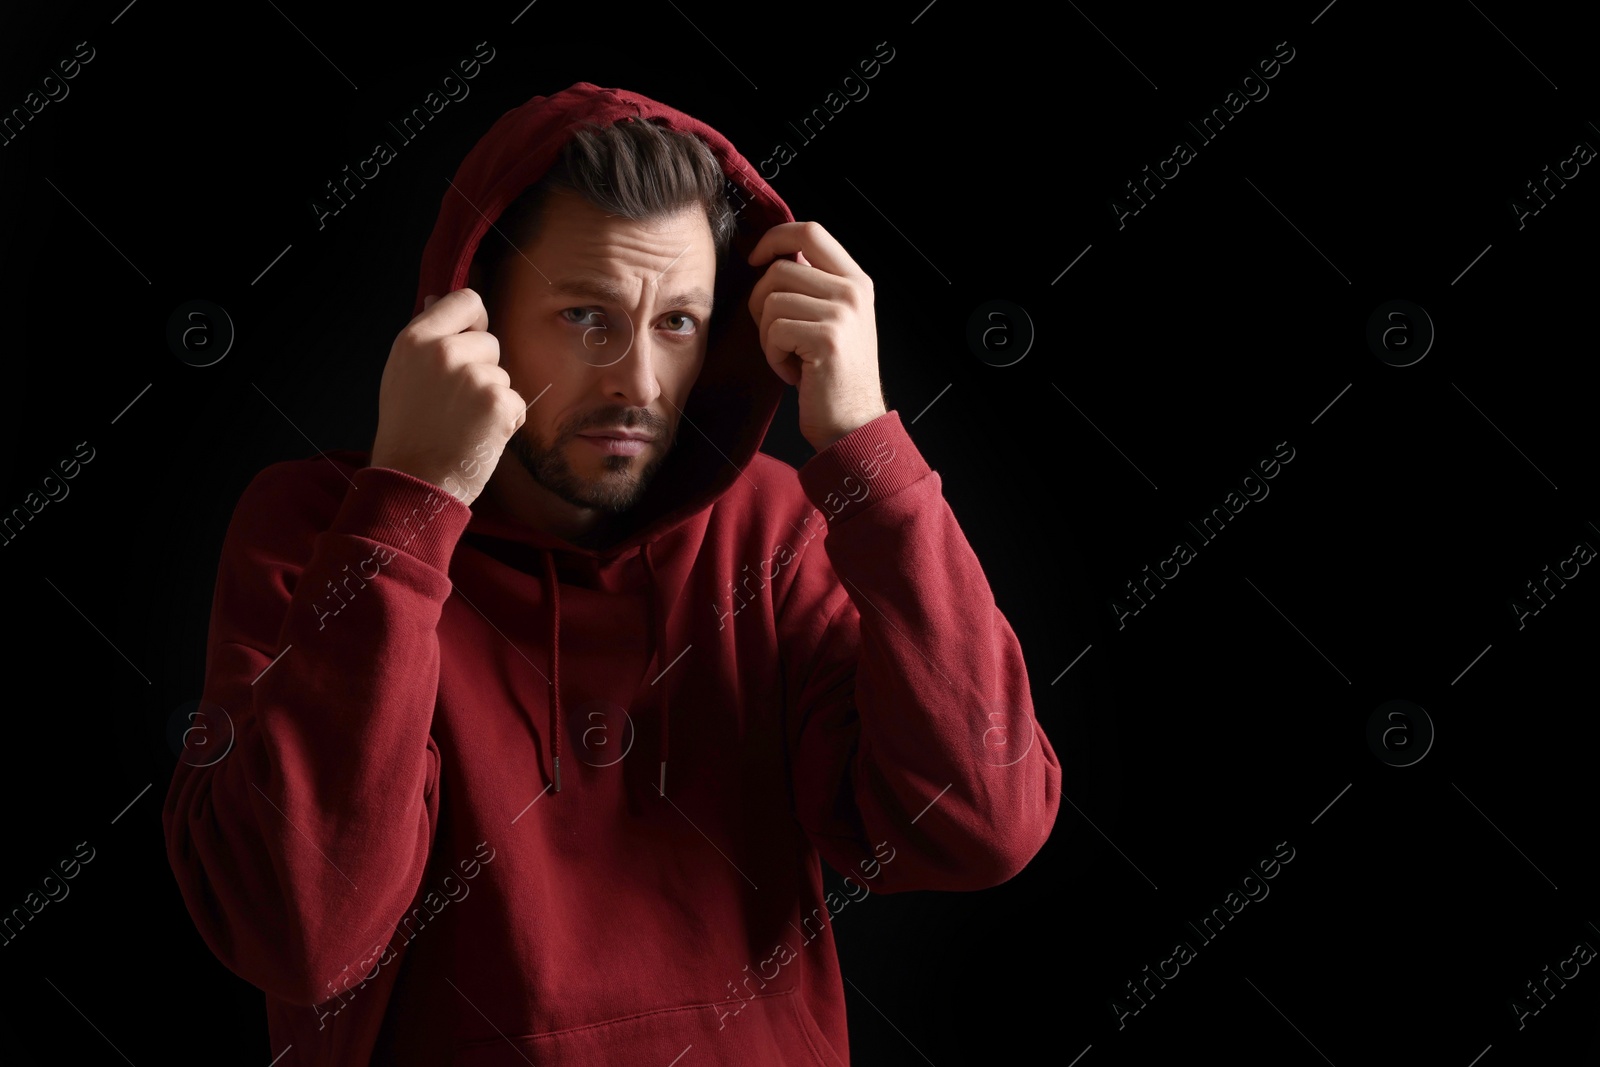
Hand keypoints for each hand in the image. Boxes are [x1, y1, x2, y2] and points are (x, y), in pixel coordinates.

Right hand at [369, 288, 525, 505]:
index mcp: (416, 339)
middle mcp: (444, 351)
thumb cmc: (408, 432)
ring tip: (463, 423)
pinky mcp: (499, 402)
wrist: (415, 482)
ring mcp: (474, 376)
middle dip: (482, 369)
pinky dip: (506, 422)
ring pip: (503, 375)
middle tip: (455, 402)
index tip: (470, 341)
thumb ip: (425, 338)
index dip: (474, 321)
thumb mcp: (401, 374)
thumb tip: (437, 299)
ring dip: (493, 398)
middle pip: (490, 341)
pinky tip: (479, 437)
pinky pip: (516, 402)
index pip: (465, 300)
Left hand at [747, 221, 886, 451]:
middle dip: (761, 303)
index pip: (810, 231)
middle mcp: (853, 291)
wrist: (853, 424)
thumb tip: (775, 257)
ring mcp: (842, 313)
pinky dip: (774, 356)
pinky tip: (794, 373)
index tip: (756, 259)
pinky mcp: (827, 337)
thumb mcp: (833, 320)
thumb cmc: (833, 377)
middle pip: (780, 269)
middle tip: (776, 337)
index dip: (774, 238)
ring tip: (789, 358)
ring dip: (767, 335)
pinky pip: (774, 330)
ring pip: (772, 300)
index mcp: (855, 280)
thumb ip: (813, 286)